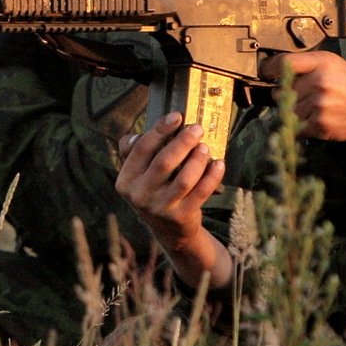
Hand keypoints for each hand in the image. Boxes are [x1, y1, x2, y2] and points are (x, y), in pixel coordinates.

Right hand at [116, 112, 224, 244]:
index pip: (141, 150)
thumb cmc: (153, 190)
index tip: (177, 116)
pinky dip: (212, 176)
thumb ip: (133, 152)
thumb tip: (138, 136)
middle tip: (197, 128)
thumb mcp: (137, 175)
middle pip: (164, 163)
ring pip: (184, 179)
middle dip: (183, 142)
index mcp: (126, 181)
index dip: (160, 130)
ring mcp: (161, 209)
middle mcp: (140, 196)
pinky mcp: (181, 217)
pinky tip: (219, 163)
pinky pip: (201, 193)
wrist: (167, 229)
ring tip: (205, 146)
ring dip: (197, 160)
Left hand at [259, 50, 345, 141]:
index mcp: (322, 64)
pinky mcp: (320, 124)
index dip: (269, 68)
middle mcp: (320, 82)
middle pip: (281, 91)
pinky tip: (314, 119)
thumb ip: (307, 64)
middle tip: (300, 96)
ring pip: (287, 111)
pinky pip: (296, 127)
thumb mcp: (332, 64)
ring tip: (310, 109)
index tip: (265, 72)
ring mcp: (319, 105)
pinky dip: (301, 126)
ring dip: (293, 112)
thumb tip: (276, 68)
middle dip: (285, 95)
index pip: (285, 63)